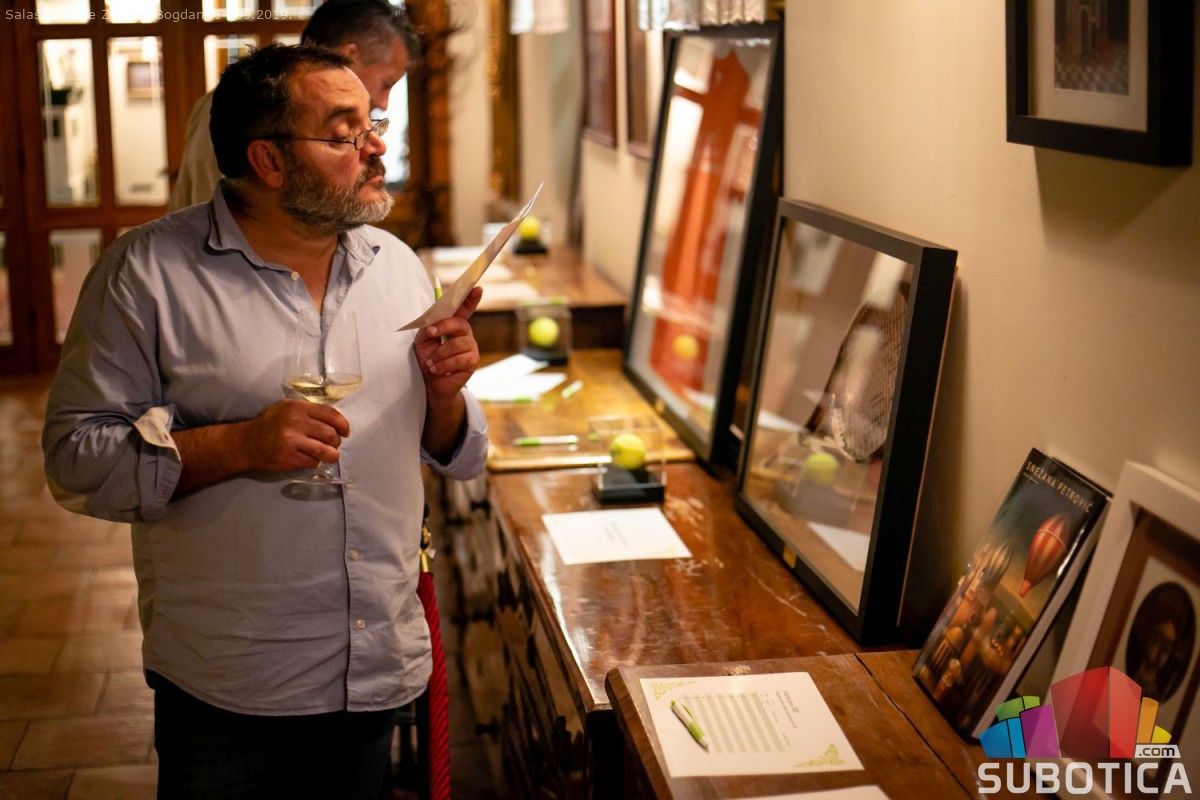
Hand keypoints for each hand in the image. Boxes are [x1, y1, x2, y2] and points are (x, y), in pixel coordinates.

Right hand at [245, 399, 350, 470]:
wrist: (247, 443)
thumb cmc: (270, 424)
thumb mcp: (286, 408)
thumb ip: (308, 411)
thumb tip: (334, 420)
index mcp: (297, 407)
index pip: (331, 414)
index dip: (343, 425)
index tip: (345, 432)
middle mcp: (295, 423)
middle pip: (330, 434)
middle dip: (336, 442)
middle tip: (333, 445)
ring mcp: (291, 441)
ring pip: (325, 451)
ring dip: (332, 455)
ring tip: (329, 456)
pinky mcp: (288, 458)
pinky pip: (313, 462)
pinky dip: (315, 462)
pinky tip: (309, 458)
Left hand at [413, 286, 482, 403]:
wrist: (430, 382)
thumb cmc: (427, 358)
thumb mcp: (423, 340)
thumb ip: (429, 327)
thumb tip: (434, 323)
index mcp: (454, 325)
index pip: (464, 309)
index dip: (471, 298)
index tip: (477, 288)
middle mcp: (465, 333)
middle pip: (459, 324)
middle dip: (443, 327)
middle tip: (430, 334)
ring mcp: (471, 347)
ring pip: (456, 344)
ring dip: (438, 354)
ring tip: (431, 363)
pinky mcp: (472, 361)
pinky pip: (458, 360)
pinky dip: (443, 365)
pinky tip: (437, 370)